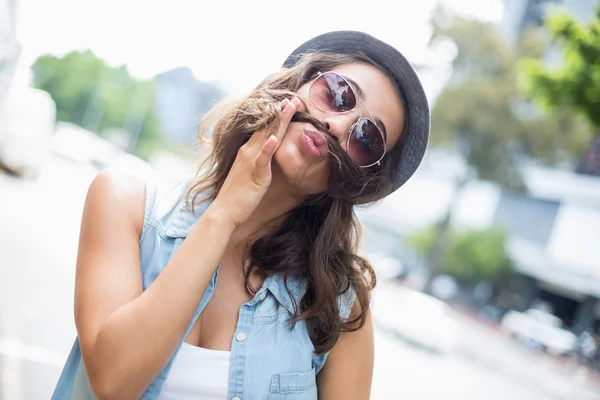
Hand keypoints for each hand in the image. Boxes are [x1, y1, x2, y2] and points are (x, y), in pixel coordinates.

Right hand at [209, 97, 301, 227]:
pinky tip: (275, 138)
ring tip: (288, 107)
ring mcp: (251, 162)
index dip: (276, 115)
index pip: (264, 129)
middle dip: (281, 112)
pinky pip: (262, 159)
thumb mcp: (248, 174)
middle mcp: (248, 152)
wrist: (224, 211)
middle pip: (267, 128)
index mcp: (247, 151)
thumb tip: (266, 156)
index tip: (287, 103)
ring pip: (266, 137)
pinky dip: (268, 148)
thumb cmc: (237, 196)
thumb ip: (257, 162)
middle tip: (294, 98)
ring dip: (278, 121)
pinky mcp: (255, 175)